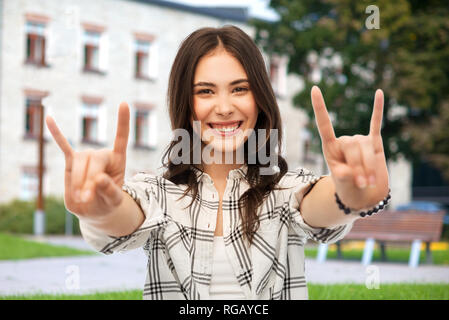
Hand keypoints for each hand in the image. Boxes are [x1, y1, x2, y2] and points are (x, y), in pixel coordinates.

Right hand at [45, 102, 129, 219]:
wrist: (93, 209)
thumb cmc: (107, 202)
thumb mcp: (114, 201)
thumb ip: (109, 190)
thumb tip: (99, 178)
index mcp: (117, 159)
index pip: (121, 138)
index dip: (123, 122)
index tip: (123, 104)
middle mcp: (102, 154)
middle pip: (92, 161)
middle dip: (88, 181)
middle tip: (87, 199)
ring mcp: (86, 156)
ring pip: (77, 163)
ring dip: (77, 182)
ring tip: (81, 199)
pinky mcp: (72, 161)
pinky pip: (64, 146)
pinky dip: (56, 134)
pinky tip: (48, 118)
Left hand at [311, 86, 388, 209]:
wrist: (365, 195)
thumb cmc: (349, 188)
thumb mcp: (342, 185)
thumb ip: (343, 177)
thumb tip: (347, 171)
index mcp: (330, 147)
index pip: (324, 124)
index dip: (320, 107)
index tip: (314, 88)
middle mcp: (345, 140)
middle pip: (352, 146)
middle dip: (358, 167)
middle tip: (361, 184)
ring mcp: (360, 140)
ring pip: (366, 148)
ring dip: (369, 167)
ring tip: (368, 183)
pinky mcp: (375, 142)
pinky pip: (376, 123)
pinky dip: (378, 109)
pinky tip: (379, 92)